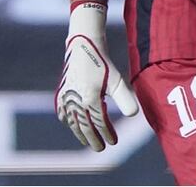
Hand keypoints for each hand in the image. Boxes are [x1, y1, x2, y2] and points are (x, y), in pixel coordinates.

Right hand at [55, 2, 138, 151]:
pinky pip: (64, 114)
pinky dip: (69, 123)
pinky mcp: (61, 95)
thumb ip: (125, 99)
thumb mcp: (117, 81)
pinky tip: (74, 126)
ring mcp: (66, 99)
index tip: (113, 142)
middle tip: (101, 148)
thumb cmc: (103, 64)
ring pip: (73, 122)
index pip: (99, 123)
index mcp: (90, 99)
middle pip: (84, 127)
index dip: (106, 134)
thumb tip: (133, 115)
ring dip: (80, 133)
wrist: (84, 48)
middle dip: (93, 139)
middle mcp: (75, 101)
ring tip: (88, 141)